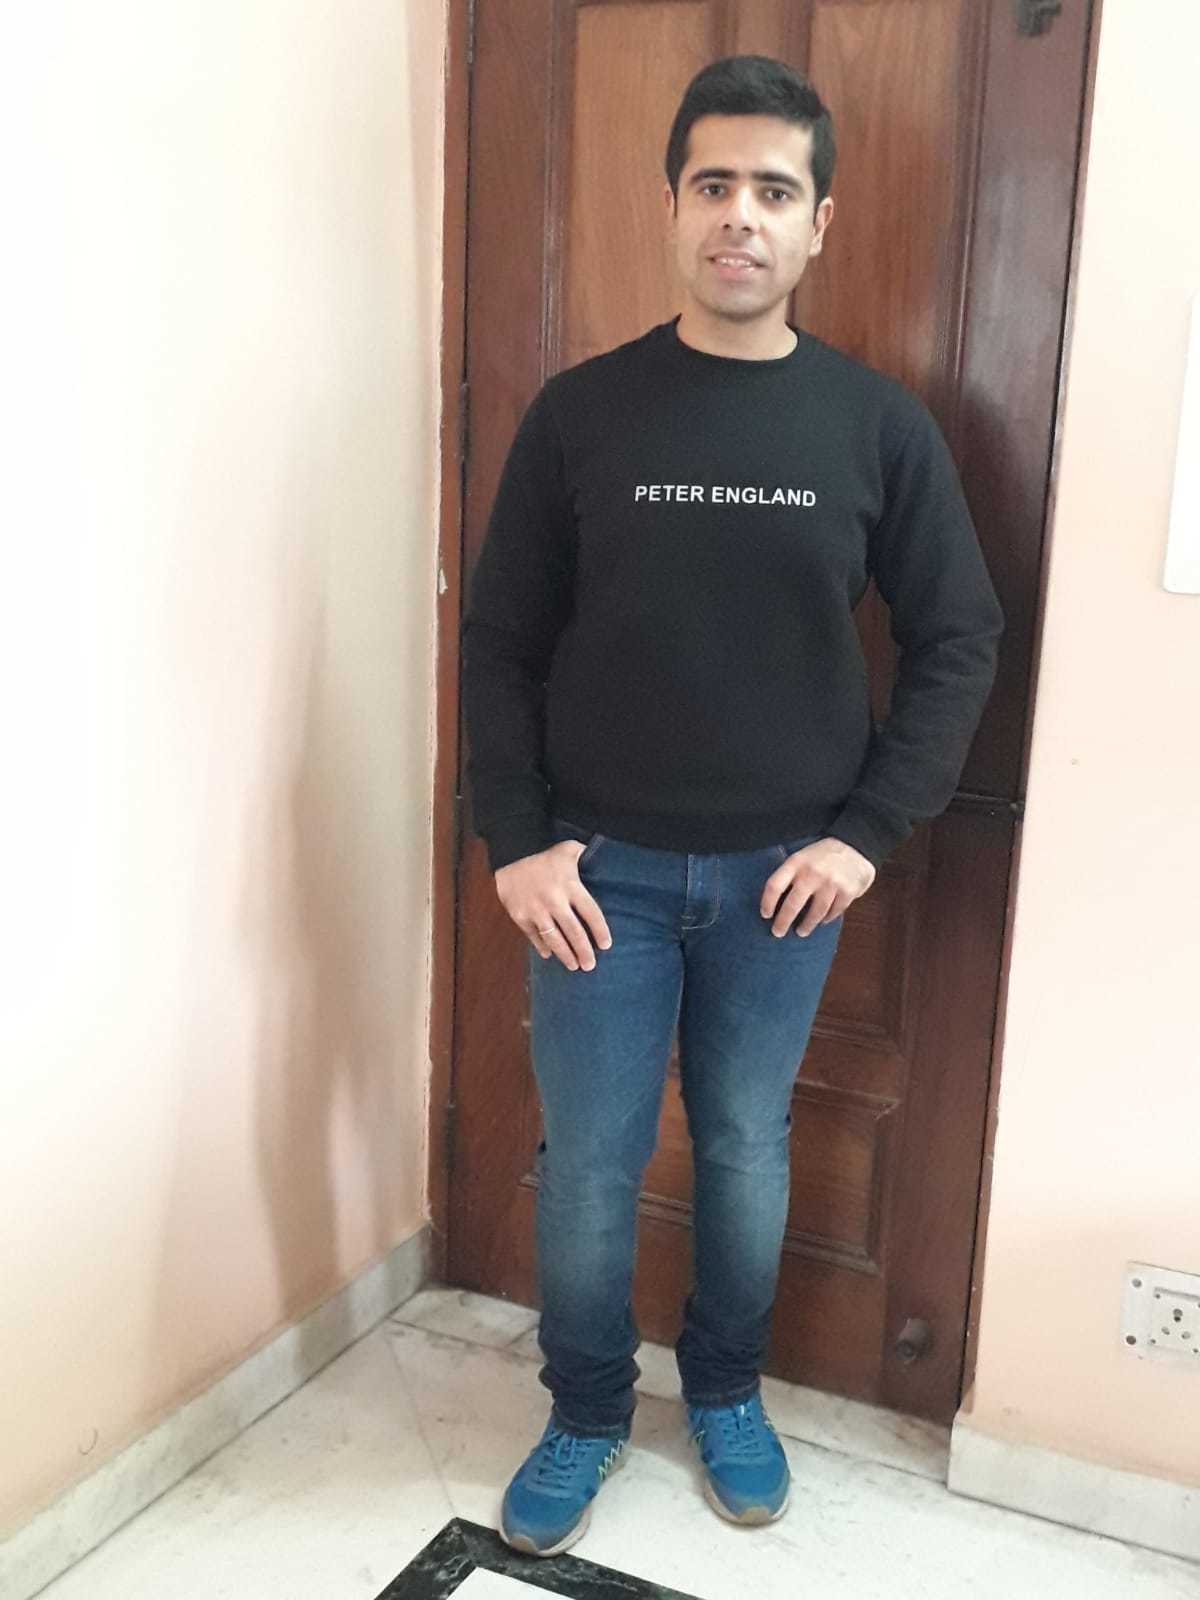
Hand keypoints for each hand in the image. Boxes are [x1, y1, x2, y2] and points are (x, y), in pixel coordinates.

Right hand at [495, 840, 612, 971]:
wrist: (511, 855)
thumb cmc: (545, 855)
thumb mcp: (569, 850)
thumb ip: (587, 855)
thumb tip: (607, 856)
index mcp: (570, 885)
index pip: (591, 913)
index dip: (600, 931)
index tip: (606, 945)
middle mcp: (554, 900)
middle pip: (574, 932)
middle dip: (583, 951)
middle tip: (590, 965)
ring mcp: (536, 909)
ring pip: (554, 938)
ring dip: (565, 955)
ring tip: (574, 966)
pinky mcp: (520, 915)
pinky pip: (533, 935)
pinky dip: (541, 946)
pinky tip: (549, 954)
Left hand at [762, 837, 875, 937]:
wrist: (855, 844)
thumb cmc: (823, 854)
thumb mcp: (802, 856)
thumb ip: (791, 873)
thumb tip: (776, 899)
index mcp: (797, 862)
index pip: (775, 886)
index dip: (767, 903)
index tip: (765, 915)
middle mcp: (812, 873)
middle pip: (792, 904)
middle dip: (783, 922)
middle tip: (778, 932)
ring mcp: (831, 883)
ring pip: (815, 912)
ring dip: (806, 925)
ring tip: (801, 932)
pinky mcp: (848, 891)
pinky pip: (834, 911)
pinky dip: (827, 918)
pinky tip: (822, 921)